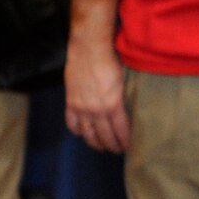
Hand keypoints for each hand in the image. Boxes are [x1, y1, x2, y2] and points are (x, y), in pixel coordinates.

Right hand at [65, 35, 129, 153]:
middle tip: (116, 150)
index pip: (120, 130)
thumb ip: (122, 99)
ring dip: (94, 143)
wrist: (89, 48)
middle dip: (112, 145)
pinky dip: (76, 131)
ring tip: (100, 147)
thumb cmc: (110, 60)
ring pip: (87, 133)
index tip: (128, 147)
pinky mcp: (70, 101)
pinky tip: (81, 133)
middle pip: (104, 135)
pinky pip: (71, 123)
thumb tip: (125, 110)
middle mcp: (96, 110)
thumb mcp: (123, 81)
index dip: (124, 141)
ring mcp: (81, 107)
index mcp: (113, 105)